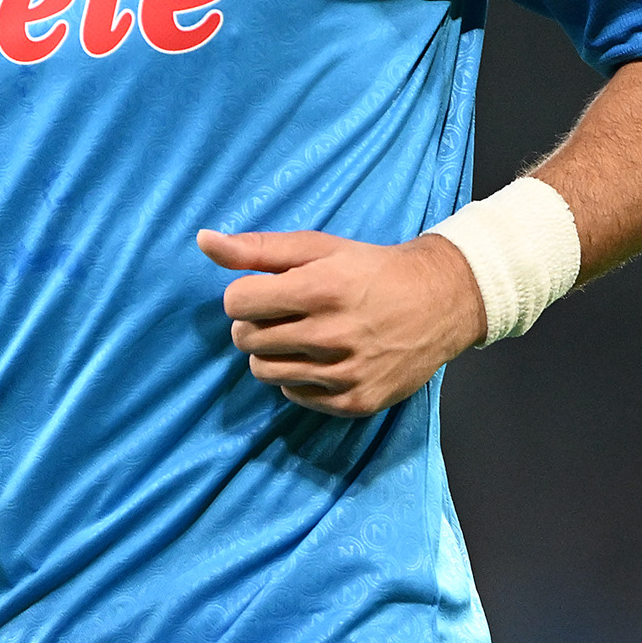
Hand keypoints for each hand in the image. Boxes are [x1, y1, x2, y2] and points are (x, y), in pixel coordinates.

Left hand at [197, 227, 484, 417]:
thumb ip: (257, 247)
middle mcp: (333, 334)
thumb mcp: (318, 247)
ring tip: (301, 334)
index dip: (244, 294)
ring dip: (272, 351)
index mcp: (321, 289)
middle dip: (255, 323)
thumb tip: (203, 240)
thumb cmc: (370, 269)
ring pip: (263, 371)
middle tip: (285, 312)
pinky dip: (297, 376)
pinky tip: (322, 357)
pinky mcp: (355, 401)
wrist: (439, 302)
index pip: (236, 302)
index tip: (267, 290)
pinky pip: (293, 394)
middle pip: (245, 339)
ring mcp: (345, 374)